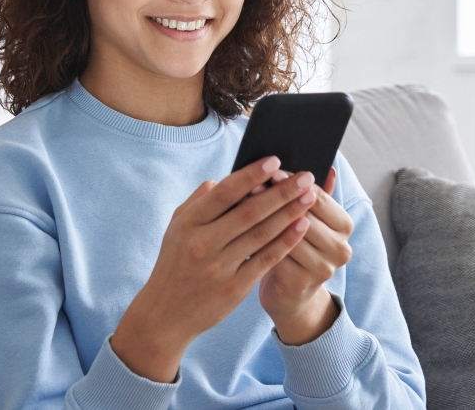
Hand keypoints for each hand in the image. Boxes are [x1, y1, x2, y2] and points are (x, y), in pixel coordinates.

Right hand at [110, 156, 318, 382]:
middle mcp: (203, 244)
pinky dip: (285, 242)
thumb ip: (200, 201)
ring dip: (289, 214)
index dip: (251, 175)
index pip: (224, 193)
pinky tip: (301, 227)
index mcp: (188, 223)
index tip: (275, 160)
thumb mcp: (176, 227)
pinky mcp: (234, 289)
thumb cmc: (175, 263)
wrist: (165, 314)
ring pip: (261, 235)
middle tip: (305, 176)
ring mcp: (219, 268)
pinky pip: (265, 260)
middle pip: (249, 212)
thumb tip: (227, 179)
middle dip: (280, 192)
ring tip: (309, 197)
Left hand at [258, 167, 354, 344]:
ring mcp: (322, 268)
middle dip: (275, 198)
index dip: (292, 182)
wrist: (291, 295)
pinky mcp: (300, 284)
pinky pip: (274, 256)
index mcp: (345, 225)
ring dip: (262, 218)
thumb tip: (327, 165)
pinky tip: (238, 229)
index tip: (270, 168)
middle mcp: (340, 248)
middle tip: (251, 183)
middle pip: (304, 215)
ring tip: (241, 203)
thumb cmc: (297, 248)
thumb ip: (317, 195)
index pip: (319, 196)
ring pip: (288, 235)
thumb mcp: (309, 220)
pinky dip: (256, 240)